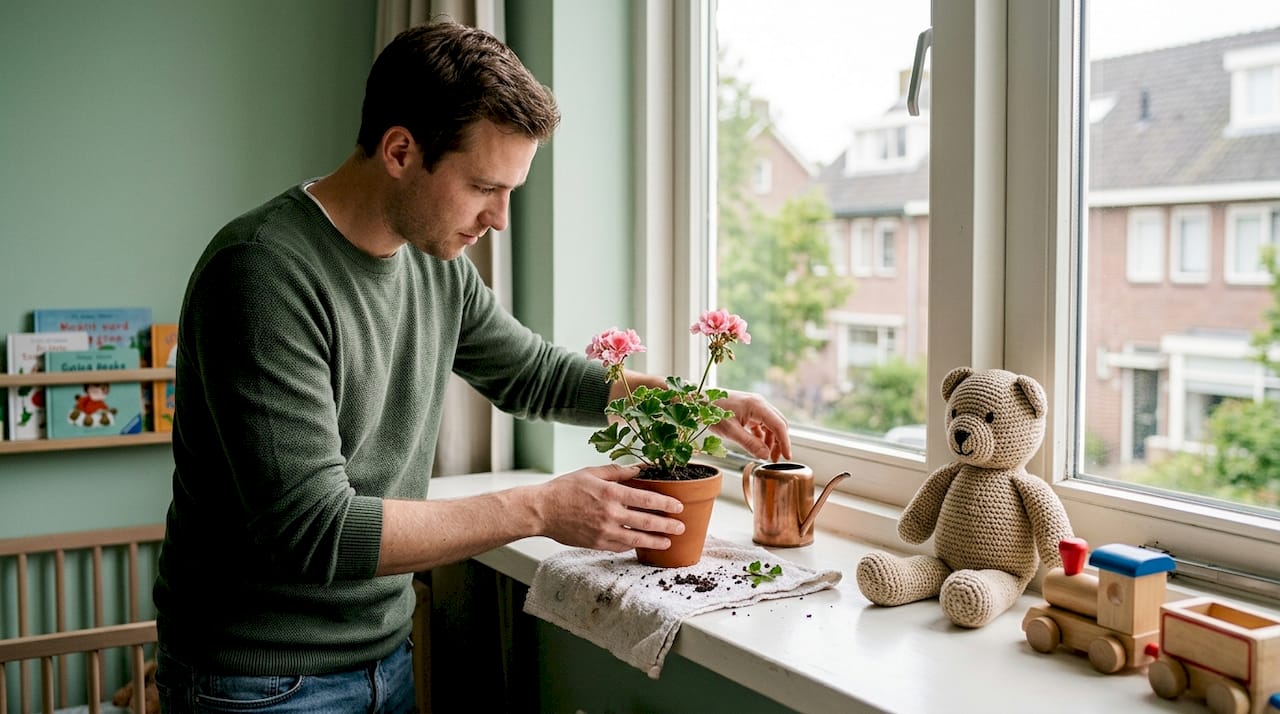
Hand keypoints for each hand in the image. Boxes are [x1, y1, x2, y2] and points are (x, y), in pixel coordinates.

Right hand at [535, 464, 685, 551]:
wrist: (542, 511)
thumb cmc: (565, 489)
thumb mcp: (591, 473)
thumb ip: (617, 471)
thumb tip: (638, 469)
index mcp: (611, 493)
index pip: (647, 500)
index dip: (666, 504)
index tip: (679, 506)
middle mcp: (611, 514)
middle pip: (647, 522)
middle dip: (668, 525)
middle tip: (681, 526)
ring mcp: (604, 531)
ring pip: (637, 539)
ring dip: (656, 541)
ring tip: (668, 541)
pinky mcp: (597, 544)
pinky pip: (621, 547)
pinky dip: (633, 546)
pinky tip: (642, 544)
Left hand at [711, 390, 791, 461]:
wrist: (700, 400)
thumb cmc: (713, 411)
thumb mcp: (731, 431)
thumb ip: (749, 444)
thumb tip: (765, 455)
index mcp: (757, 406)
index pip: (779, 425)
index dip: (785, 443)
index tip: (787, 457)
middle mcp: (759, 404)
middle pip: (778, 424)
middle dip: (779, 443)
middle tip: (775, 459)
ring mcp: (755, 407)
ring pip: (771, 425)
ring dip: (771, 440)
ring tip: (765, 455)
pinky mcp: (749, 411)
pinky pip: (762, 425)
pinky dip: (762, 436)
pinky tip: (758, 446)